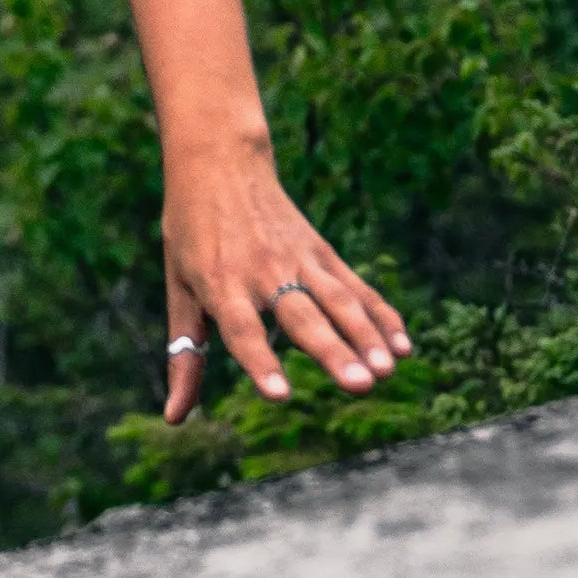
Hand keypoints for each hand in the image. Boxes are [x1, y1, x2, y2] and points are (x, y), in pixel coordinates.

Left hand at [159, 143, 410, 422]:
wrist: (218, 159)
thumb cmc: (190, 232)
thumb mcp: (178, 286)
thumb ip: (184, 354)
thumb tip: (174, 418)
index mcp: (220, 282)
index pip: (241, 328)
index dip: (260, 362)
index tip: (280, 395)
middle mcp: (262, 271)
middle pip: (301, 316)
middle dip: (332, 351)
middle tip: (361, 385)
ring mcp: (297, 257)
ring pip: (336, 300)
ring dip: (365, 335)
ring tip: (388, 370)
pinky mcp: (321, 251)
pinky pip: (355, 285)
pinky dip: (380, 313)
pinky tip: (404, 343)